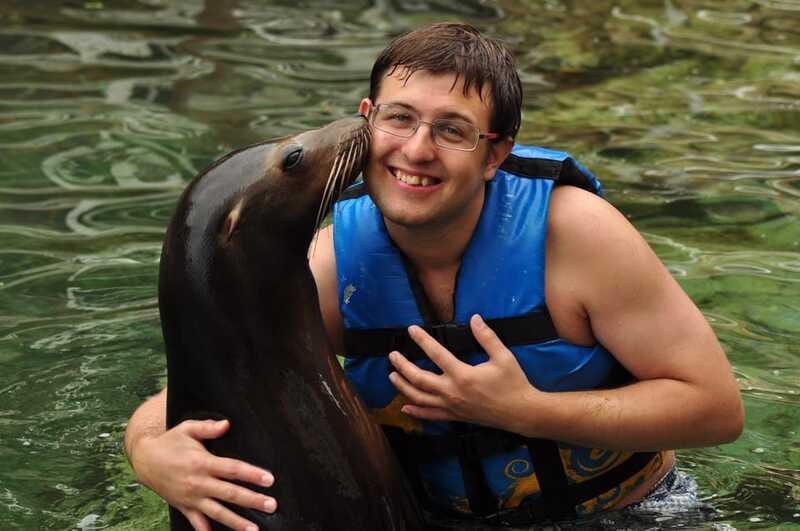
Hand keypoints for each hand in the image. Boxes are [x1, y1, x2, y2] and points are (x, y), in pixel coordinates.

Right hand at [131, 419, 276, 530]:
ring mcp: (191, 498)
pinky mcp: (184, 506)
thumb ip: (208, 427)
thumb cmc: (170, 442)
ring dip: (236, 522)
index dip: (252, 474)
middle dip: (252, 500)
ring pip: (218, 512)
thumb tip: (227, 424)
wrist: (144, 460)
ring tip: (253, 529)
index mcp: (202, 463)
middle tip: (272, 505)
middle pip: (230, 493)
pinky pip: (197, 523)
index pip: (233, 469)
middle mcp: (198, 483)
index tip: (269, 480)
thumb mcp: (187, 429)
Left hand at [387, 314, 538, 433]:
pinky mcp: (455, 416)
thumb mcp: (503, 357)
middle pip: (419, 379)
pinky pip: (430, 415)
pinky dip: (416, 412)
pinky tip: (405, 408)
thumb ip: (487, 337)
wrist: (521, 413)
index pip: (436, 354)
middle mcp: (452, 392)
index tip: (411, 330)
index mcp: (463, 375)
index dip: (422, 340)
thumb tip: (475, 318)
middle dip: (403, 366)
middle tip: (393, 355)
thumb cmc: (513, 383)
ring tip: (392, 376)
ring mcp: (451, 406)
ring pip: (420, 398)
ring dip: (403, 387)